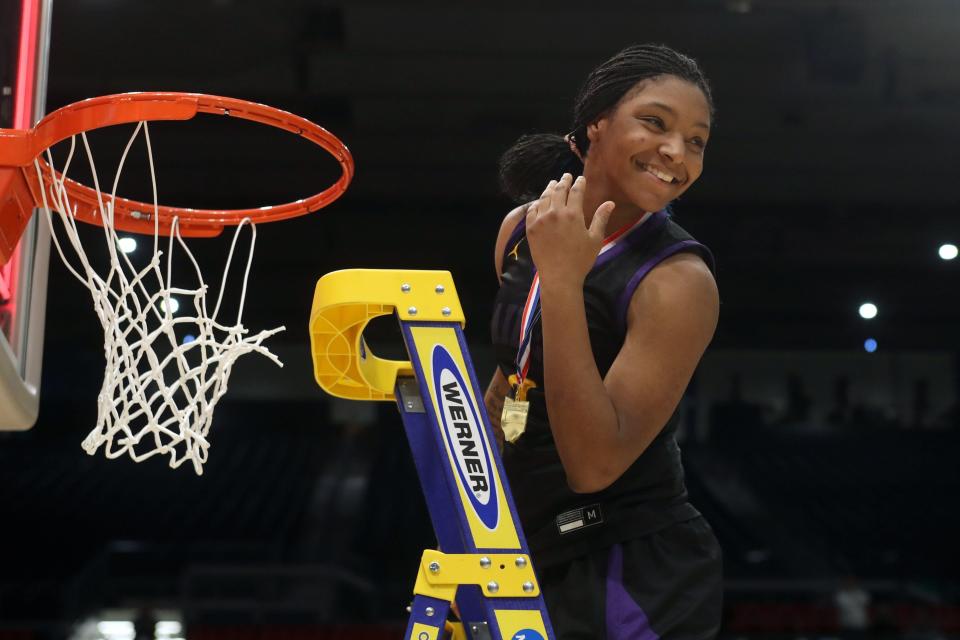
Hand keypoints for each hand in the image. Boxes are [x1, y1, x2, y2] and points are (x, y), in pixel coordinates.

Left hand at [525, 173, 615, 287]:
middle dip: (563, 181)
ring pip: (544, 198)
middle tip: (565, 176)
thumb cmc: (581, 260)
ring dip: (549, 188)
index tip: (580, 178)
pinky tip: (540, 202)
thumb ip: (601, 218)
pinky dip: (537, 203)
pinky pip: (532, 210)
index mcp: (573, 214)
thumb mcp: (595, 239)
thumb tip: (610, 203)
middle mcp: (555, 213)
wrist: (559, 277)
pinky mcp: (531, 228)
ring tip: (552, 184)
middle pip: (558, 190)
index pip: (576, 191)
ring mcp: (541, 220)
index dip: (579, 183)